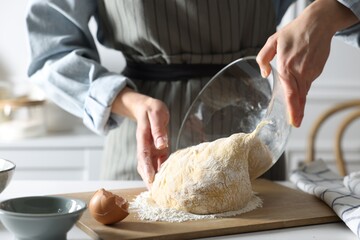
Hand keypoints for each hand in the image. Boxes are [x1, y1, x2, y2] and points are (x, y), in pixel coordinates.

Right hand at [111, 87, 169, 188]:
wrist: (147, 107)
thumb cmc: (152, 109)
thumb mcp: (156, 114)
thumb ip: (158, 129)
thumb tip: (161, 144)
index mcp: (143, 138)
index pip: (143, 155)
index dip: (146, 168)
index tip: (150, 180)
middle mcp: (145, 147)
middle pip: (144, 166)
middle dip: (149, 180)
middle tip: (155, 194)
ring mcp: (150, 149)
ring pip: (150, 167)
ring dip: (154, 179)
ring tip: (161, 193)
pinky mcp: (158, 150)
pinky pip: (159, 163)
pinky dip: (162, 173)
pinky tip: (168, 181)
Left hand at [257, 0, 357, 126]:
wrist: (317, 24)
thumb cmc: (294, 32)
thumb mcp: (272, 41)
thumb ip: (263, 59)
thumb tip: (264, 74)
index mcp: (286, 66)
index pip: (290, 93)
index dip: (293, 109)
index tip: (293, 121)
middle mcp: (299, 71)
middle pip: (300, 97)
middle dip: (298, 112)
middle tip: (296, 123)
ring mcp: (310, 72)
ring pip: (304, 91)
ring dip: (300, 102)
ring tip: (297, 113)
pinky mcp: (317, 70)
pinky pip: (308, 83)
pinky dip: (303, 89)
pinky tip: (299, 89)